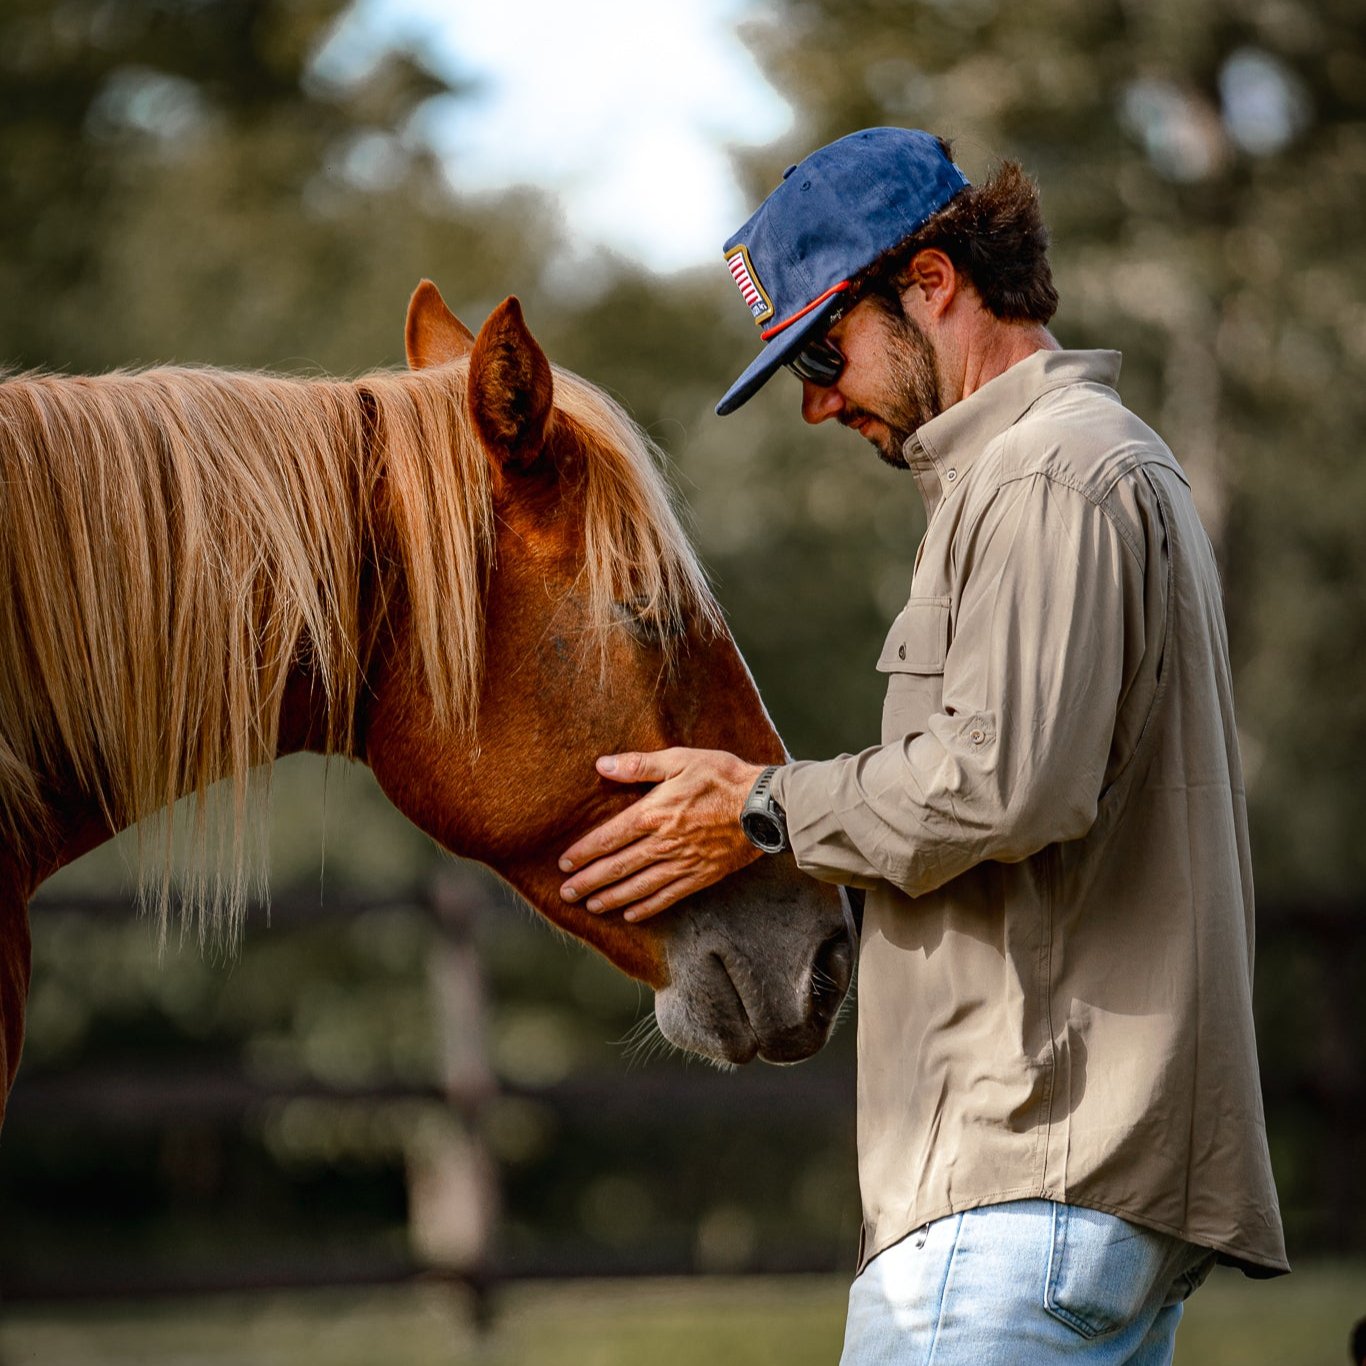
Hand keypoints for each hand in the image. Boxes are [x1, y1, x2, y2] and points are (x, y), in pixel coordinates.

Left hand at [557, 748, 766, 921]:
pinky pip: (668, 897)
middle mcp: (663, 843)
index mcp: (653, 813)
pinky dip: (647, 908)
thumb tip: (604, 765)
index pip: (609, 838)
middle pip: (618, 867)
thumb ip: (640, 765)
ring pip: (638, 886)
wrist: (764, 806)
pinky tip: (631, 915)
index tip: (564, 864)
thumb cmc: (722, 776)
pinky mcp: (701, 876)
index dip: (584, 852)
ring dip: (611, 899)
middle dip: (589, 882)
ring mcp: (682, 863)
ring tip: (591, 906)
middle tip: (566, 894)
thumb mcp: (680, 759)